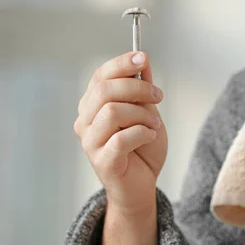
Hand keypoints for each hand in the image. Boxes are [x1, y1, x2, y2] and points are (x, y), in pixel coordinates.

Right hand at [73, 51, 167, 216]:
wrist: (142, 185)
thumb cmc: (142, 148)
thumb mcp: (146, 112)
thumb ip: (142, 89)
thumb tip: (143, 61)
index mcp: (92, 106)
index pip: (100, 76)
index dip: (121, 64)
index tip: (143, 58)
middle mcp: (85, 122)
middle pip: (105, 91)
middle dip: (138, 88)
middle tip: (158, 97)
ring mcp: (90, 143)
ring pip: (113, 112)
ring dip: (142, 114)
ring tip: (154, 123)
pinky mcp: (102, 162)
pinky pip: (121, 138)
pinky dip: (142, 133)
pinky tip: (150, 137)